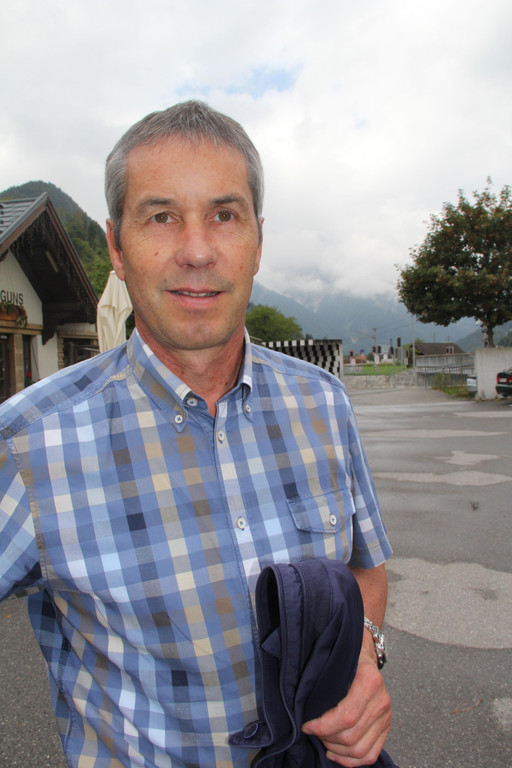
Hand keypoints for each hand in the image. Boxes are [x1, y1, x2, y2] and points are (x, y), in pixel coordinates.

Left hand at [302, 642, 391, 766]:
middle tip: (314, 731)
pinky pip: (370, 755)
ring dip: (337, 751)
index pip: (345, 717)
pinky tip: (336, 753)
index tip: (307, 725)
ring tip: (324, 741)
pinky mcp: (386, 727)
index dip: (322, 727)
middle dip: (327, 738)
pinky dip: (351, 761)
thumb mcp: (335, 665)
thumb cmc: (345, 661)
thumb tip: (304, 709)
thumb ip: (325, 686)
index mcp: (369, 681)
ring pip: (360, 750)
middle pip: (351, 737)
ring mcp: (386, 716)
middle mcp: (381, 701)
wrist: (363, 657)